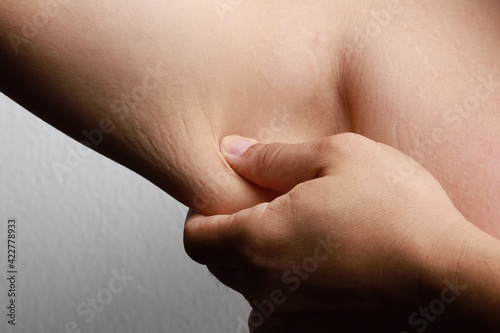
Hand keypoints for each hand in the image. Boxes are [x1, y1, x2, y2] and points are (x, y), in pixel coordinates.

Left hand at [184, 133, 481, 328]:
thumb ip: (273, 157)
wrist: (451, 280)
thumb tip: (235, 152)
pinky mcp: (313, 332)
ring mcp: (289, 317)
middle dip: (230, 233)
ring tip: (300, 236)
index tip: (223, 201)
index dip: (203, 215)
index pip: (196, 238)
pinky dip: (284, 287)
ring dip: (259, 261)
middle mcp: (266, 287)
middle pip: (218, 262)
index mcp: (260, 241)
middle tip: (267, 210)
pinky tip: (316, 266)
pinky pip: (276, 310)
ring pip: (247, 286)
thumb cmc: (402, 218)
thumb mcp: (337, 158)